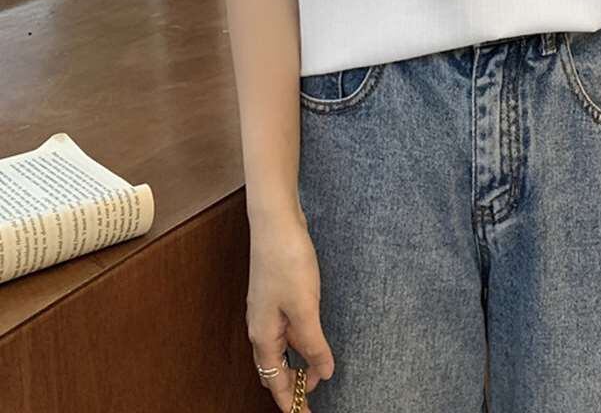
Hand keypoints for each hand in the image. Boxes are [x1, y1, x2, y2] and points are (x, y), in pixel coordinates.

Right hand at [247, 210, 334, 411]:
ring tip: (318, 374)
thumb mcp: (305, 308)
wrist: (276, 223)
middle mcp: (261, 325)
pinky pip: (287, 328)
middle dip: (292, 386)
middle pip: (274, 367)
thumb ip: (314, 344)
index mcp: (263, 335)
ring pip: (282, 347)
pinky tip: (313, 339)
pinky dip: (299, 340)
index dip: (289, 401)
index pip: (274, 381)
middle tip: (312, 400)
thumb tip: (323, 372)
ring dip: (299, 362)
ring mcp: (268, 309)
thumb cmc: (287, 262)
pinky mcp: (278, 293)